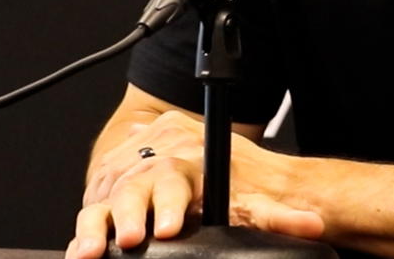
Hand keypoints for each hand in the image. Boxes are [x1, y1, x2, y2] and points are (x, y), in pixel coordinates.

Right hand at [65, 114, 323, 258]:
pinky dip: (83, 232)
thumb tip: (314, 225)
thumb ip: (278, 215)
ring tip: (91, 251)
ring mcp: (121, 181)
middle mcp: (150, 168)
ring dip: (95, 226)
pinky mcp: (100, 197)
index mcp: (185, 165)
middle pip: (135, 188)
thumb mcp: (250, 197)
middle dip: (129, 216)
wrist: (173, 145)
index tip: (169, 227)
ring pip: (103, 200)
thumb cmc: (213, 180)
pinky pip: (87, 212)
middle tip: (129, 240)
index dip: (171, 204)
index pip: (176, 178)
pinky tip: (79, 252)